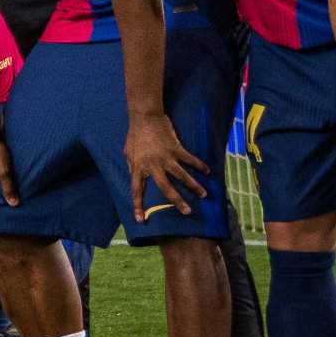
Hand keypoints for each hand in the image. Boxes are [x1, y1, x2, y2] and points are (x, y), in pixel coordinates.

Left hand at [122, 106, 211, 220]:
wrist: (144, 117)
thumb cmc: (135, 135)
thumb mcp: (128, 153)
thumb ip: (133, 166)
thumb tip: (136, 178)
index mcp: (138, 167)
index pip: (136, 190)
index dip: (138, 205)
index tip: (140, 219)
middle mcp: (153, 165)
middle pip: (166, 188)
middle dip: (177, 201)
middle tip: (187, 212)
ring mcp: (165, 157)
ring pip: (182, 176)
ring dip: (194, 186)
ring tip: (204, 195)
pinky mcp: (176, 148)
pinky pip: (190, 159)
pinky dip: (199, 165)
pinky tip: (207, 171)